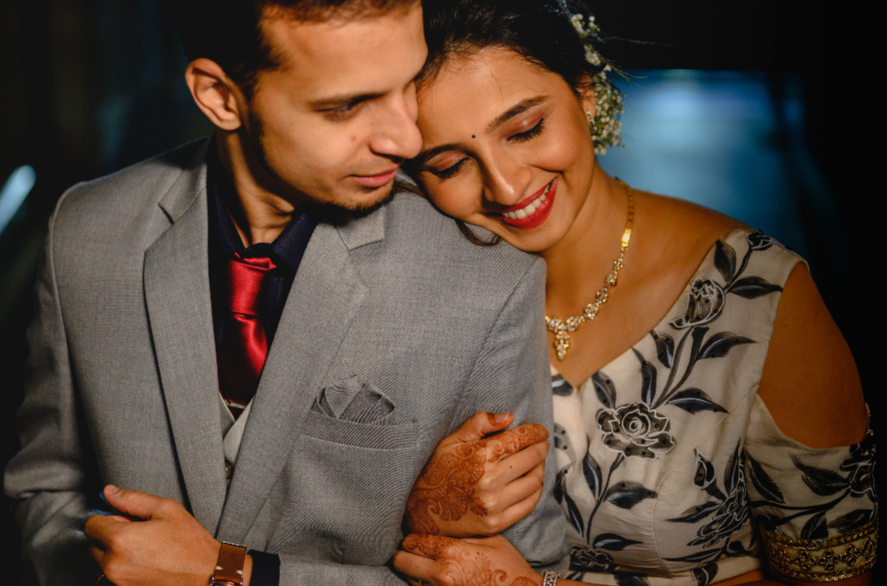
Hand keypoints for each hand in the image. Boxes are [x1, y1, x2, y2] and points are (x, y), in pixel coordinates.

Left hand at [85, 485, 231, 585]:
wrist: (206, 576)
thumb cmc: (190, 544)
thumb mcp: (166, 509)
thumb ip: (133, 499)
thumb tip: (109, 492)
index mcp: (120, 540)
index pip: (91, 525)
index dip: (109, 518)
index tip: (125, 519)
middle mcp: (113, 564)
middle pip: (94, 545)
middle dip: (110, 537)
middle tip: (139, 534)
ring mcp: (118, 581)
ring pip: (102, 562)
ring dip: (116, 554)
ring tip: (145, 549)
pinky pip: (114, 575)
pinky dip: (124, 568)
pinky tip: (146, 563)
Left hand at [394, 533, 541, 585]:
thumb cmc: (508, 566)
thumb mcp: (488, 539)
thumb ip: (460, 532)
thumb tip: (438, 523)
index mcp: (451, 552)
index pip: (412, 541)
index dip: (414, 538)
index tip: (420, 538)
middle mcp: (441, 574)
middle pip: (402, 561)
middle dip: (406, 555)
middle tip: (416, 552)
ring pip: (409, 579)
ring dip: (415, 572)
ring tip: (428, 567)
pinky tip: (437, 581)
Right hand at [405, 412, 549, 536]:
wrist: (422, 510)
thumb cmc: (438, 470)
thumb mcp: (452, 440)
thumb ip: (479, 423)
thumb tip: (508, 417)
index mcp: (480, 456)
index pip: (519, 439)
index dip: (535, 432)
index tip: (541, 431)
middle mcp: (490, 480)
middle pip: (532, 458)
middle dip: (541, 447)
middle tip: (542, 444)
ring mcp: (495, 504)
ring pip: (534, 481)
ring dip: (541, 468)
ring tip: (537, 462)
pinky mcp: (497, 522)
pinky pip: (529, 504)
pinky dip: (536, 491)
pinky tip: (532, 482)